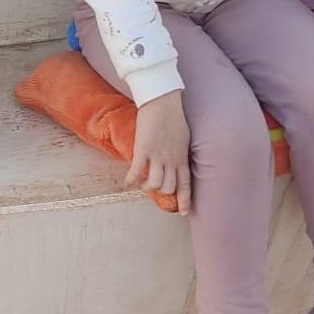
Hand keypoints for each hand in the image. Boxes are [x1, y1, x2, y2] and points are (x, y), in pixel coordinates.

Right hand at [125, 93, 191, 213]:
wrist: (163, 100)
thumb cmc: (173, 115)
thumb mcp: (183, 137)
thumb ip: (180, 150)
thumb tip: (177, 157)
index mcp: (182, 157)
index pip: (185, 184)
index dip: (185, 200)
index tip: (183, 212)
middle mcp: (171, 160)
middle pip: (168, 188)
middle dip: (160, 192)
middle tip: (152, 188)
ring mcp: (157, 156)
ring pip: (154, 184)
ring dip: (145, 187)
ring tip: (140, 183)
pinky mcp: (143, 149)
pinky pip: (136, 171)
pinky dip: (131, 180)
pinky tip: (127, 181)